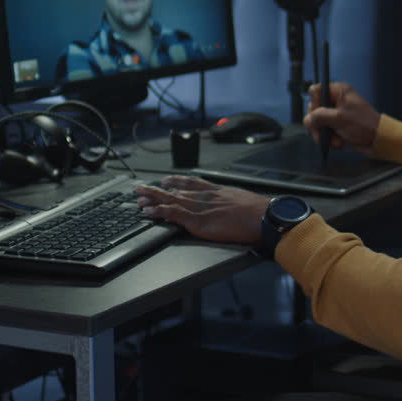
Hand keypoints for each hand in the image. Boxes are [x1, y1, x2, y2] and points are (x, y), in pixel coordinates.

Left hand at [135, 175, 269, 245]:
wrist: (262, 217)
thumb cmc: (258, 213)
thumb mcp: (244, 201)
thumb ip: (233, 203)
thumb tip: (236, 209)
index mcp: (217, 191)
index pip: (191, 183)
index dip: (176, 182)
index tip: (166, 180)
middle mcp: (205, 196)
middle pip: (176, 191)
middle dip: (158, 190)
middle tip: (142, 188)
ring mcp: (200, 207)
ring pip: (170, 199)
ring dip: (153, 198)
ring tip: (139, 197)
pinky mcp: (197, 220)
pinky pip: (172, 214)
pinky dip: (158, 211)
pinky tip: (148, 211)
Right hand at [304, 81, 379, 151]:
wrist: (379, 140)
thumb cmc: (363, 125)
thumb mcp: (339, 118)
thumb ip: (319, 116)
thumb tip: (307, 119)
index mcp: (338, 91)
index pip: (316, 91)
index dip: (314, 103)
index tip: (319, 114)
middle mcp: (336, 100)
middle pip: (314, 109)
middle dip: (318, 125)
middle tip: (322, 135)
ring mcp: (336, 113)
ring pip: (318, 123)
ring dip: (325, 135)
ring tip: (336, 142)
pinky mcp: (338, 125)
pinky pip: (325, 131)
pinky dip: (330, 139)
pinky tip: (339, 143)